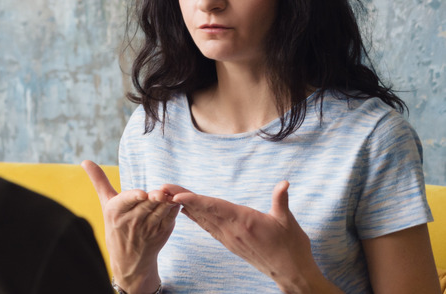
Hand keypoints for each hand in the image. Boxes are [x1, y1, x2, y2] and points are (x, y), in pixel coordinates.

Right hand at [82, 160, 179, 293]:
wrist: (128, 259)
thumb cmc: (115, 225)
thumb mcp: (105, 204)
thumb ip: (99, 181)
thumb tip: (84, 161)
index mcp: (115, 212)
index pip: (126, 202)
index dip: (134, 197)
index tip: (142, 194)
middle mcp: (131, 222)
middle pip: (146, 205)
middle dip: (154, 198)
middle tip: (161, 193)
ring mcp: (148, 229)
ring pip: (160, 211)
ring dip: (167, 202)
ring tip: (170, 194)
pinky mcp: (161, 233)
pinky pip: (170, 218)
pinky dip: (174, 209)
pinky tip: (176, 200)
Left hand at [164, 181, 341, 293]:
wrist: (290, 272)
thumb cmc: (292, 246)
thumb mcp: (288, 221)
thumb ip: (282, 200)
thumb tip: (284, 183)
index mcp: (244, 222)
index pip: (215, 208)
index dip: (195, 200)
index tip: (177, 195)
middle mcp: (232, 230)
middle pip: (202, 211)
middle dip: (181, 198)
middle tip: (163, 188)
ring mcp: (229, 238)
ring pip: (202, 219)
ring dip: (184, 206)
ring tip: (167, 195)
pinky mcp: (229, 243)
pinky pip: (208, 227)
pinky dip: (195, 217)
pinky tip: (184, 210)